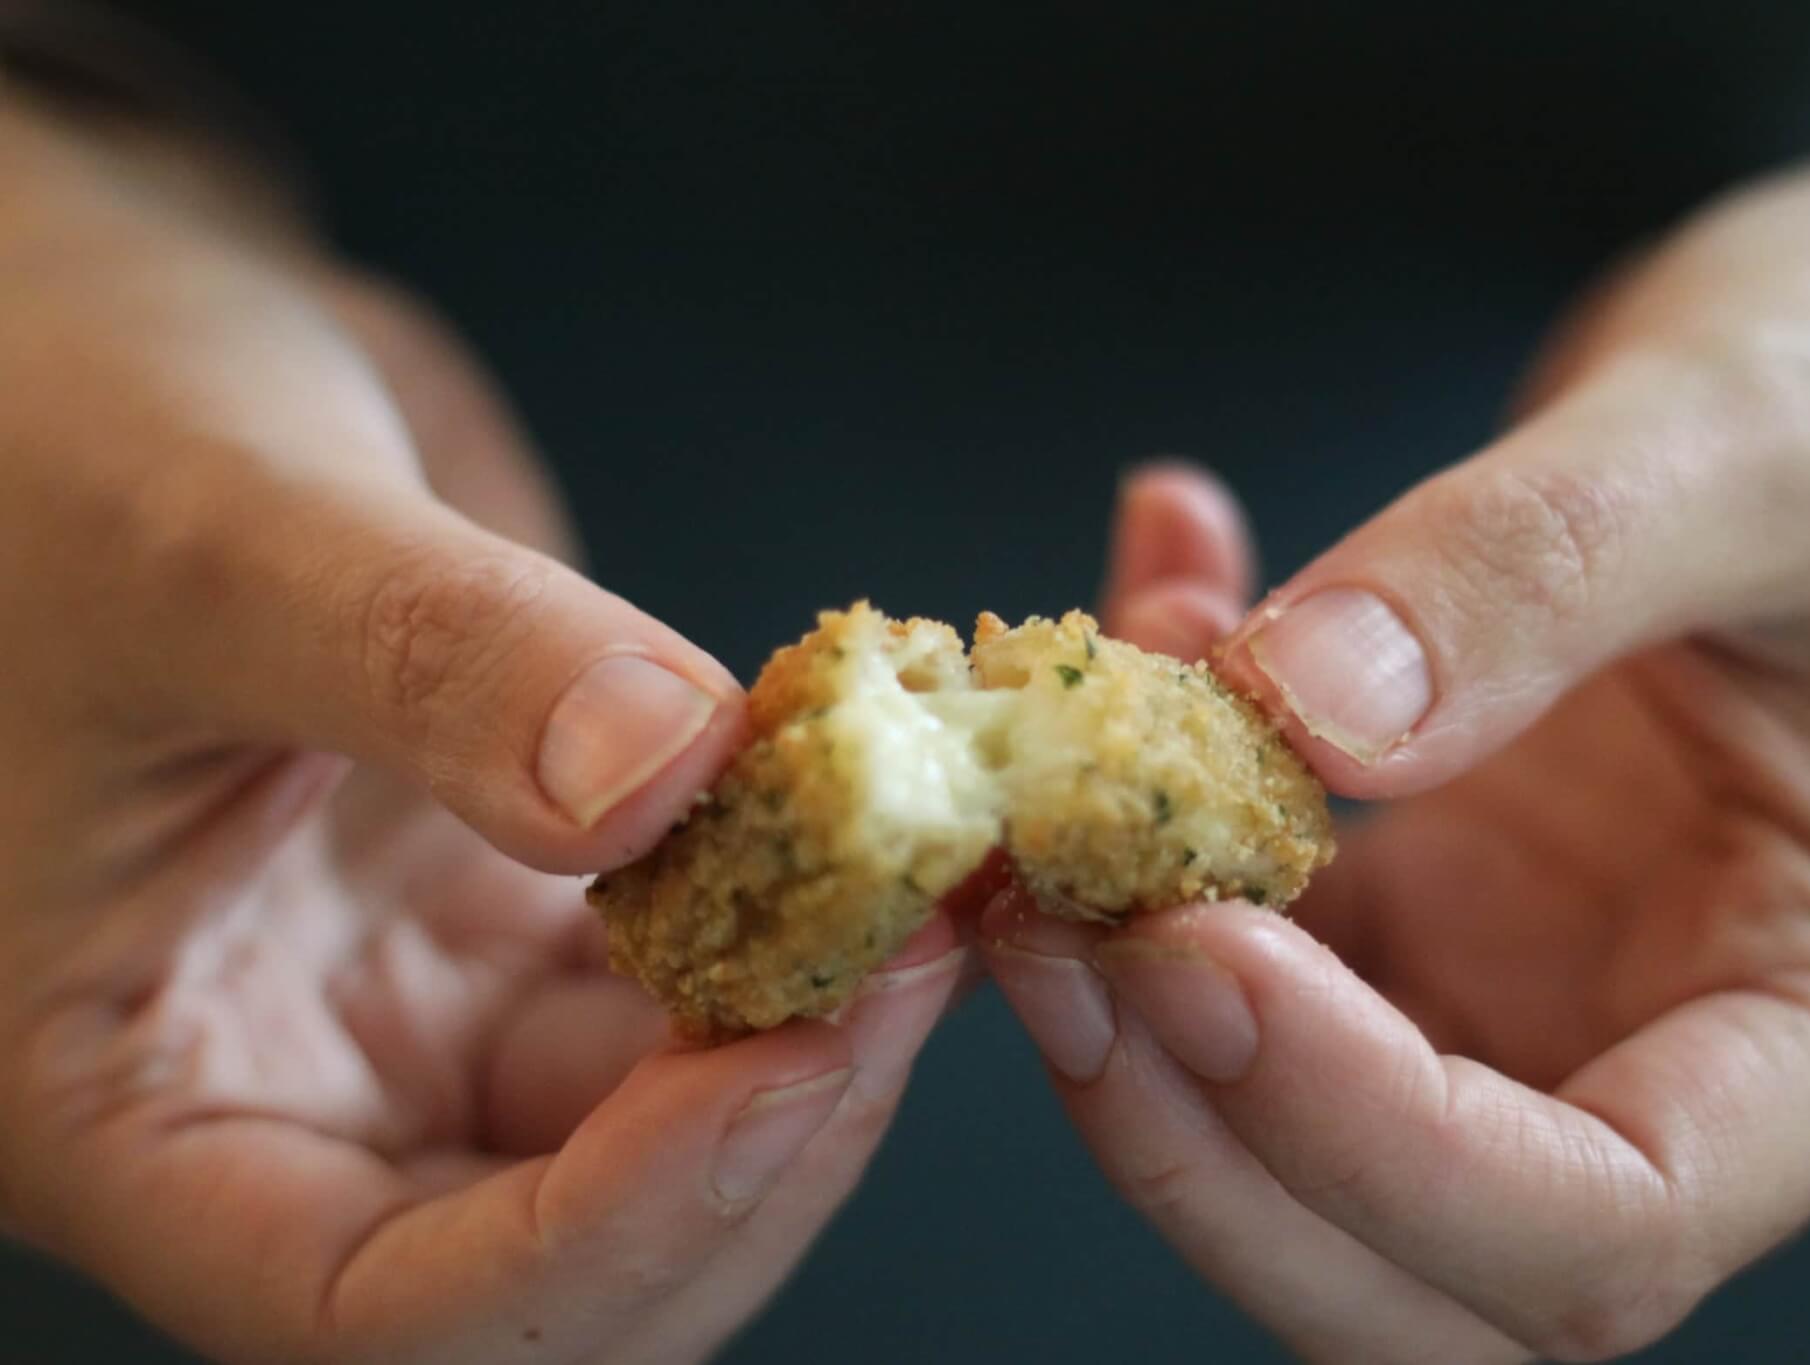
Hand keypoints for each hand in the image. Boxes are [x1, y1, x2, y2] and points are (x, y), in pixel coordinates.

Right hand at [0, 102, 962, 1362]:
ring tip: (936, 880)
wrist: (104, 357)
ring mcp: (422, 1006)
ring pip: (664, 1124)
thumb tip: (661, 770)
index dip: (599, 1236)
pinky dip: (810, 921)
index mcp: (133, 1099)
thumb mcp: (211, 533)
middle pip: (563, 1251)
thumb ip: (426, 657)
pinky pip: (702, 974)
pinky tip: (894, 826)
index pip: (375, 1303)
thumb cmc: (56, 439)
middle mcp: (291, 1091)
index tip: (776, 1071)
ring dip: (819, 1029)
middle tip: (909, 962)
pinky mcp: (528, 911)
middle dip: (756, 1142)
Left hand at [979, 92, 1809, 1361]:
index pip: (1607, 1221)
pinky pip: (1255, 933)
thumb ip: (1540, 567)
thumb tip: (1293, 707)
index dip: (1375, 1142)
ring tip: (1045, 797)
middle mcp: (1678, 1033)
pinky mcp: (1443, 891)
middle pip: (1419, 1264)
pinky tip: (1142, 618)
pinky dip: (1151, 825)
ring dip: (1133, 1004)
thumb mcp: (1767, 439)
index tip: (1199, 954)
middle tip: (1054, 937)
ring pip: (1300, 1135)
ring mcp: (1543, 976)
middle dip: (1201, 1134)